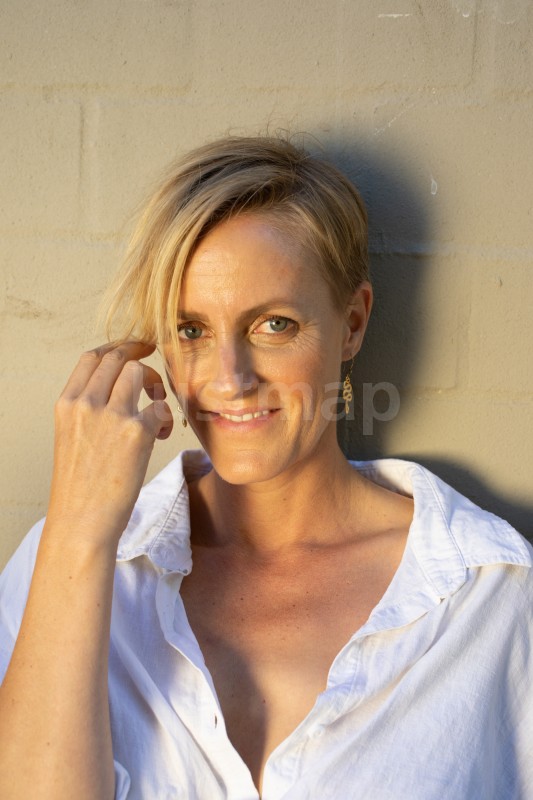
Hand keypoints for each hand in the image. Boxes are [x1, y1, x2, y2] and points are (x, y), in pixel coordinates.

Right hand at [46, 341, 172, 545]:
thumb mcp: (71, 436)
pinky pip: (161, 407)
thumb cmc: (80, 485)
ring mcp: (112, 415)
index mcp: (67, 403)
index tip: (133, 351)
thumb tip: (118, 387)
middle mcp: (86, 403)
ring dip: (154, 385)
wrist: (82, 521)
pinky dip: (165, 418)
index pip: (92, 357)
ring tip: (154, 410)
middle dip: (141, 359)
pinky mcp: (137, 432)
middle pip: (118, 358)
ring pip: (140, 371)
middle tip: (152, 378)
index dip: (117, 349)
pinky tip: (159, 436)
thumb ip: (88, 408)